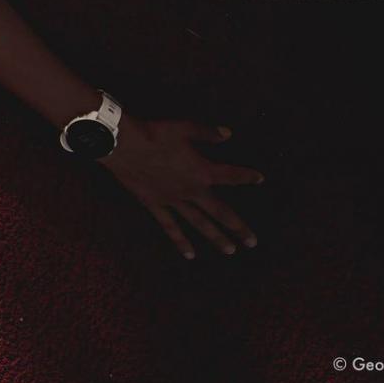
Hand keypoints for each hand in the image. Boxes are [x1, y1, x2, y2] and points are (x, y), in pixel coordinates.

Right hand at [101, 116, 264, 257]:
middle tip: (252, 242)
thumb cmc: (154, 134)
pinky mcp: (155, 205)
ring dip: (216, 237)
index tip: (259, 179)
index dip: (246, 177)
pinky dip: (180, 241)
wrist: (124, 145)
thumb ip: (207, 133)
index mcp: (202, 171)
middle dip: (238, 227)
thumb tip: (227, 134)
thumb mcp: (184, 127)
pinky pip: (170, 226)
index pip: (230, 176)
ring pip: (199, 223)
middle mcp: (192, 191)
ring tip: (230, 251)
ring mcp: (173, 201)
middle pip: (220, 212)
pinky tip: (190, 254)